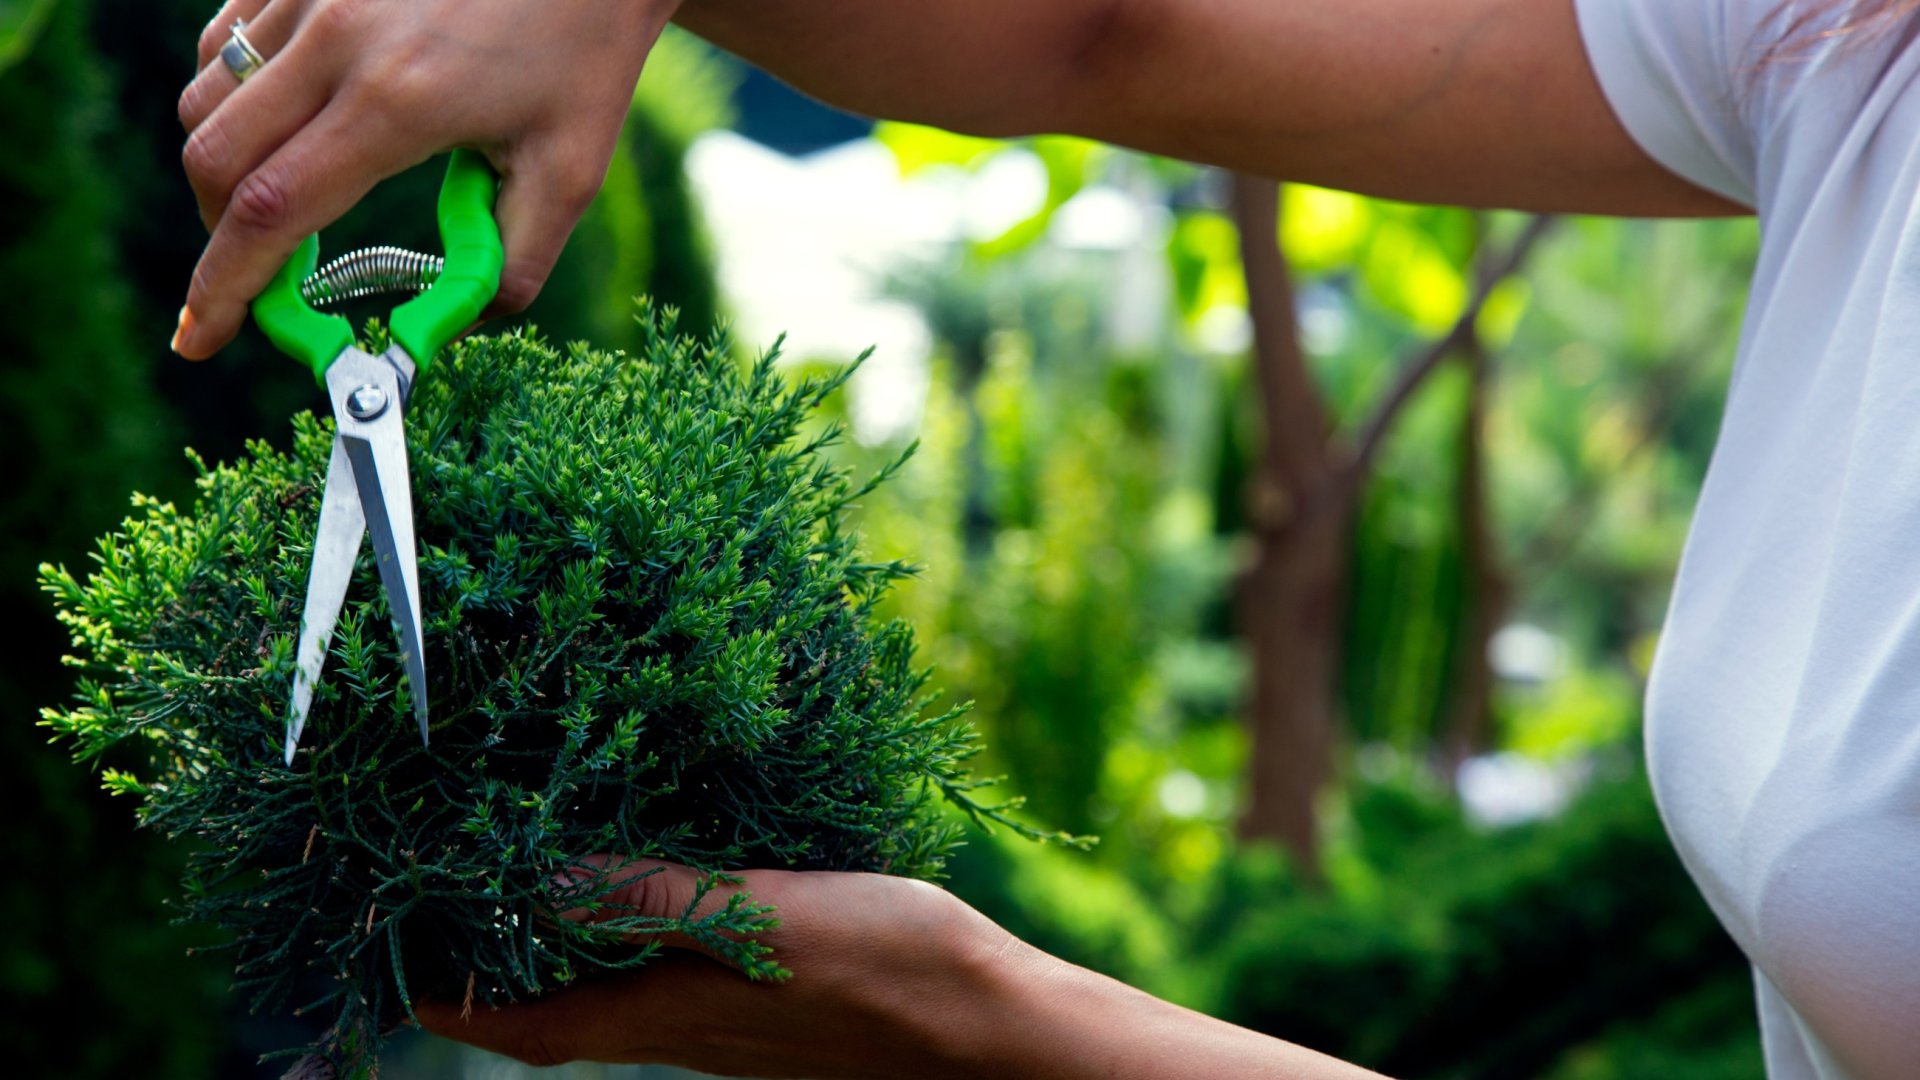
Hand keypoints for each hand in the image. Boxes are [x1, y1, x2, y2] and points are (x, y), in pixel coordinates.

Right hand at [172, 0, 680, 358]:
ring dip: (224, 170)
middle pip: (214, 161)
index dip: (224, 289)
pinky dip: (233, 101)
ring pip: (207, 100)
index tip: (198, 340)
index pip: (271, 214)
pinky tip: (288, 127)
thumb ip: (508, 269)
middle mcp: (336, 38)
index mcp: (399, 103)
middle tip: (262, 281)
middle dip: (220, 239)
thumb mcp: (568, 176)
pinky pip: (225, 44)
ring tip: (286, 204)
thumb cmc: (584, 57)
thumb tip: (442, 334)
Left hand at [415, 859, 1038, 1078]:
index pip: (521, 1022)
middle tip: (446, 905)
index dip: (444, 997)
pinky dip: (634, 935)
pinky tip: (662, 887)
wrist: (995, 1031)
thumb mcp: (765, 917)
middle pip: (553, 1012)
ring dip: (558, 948)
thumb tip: (531, 881)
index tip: (387, 959)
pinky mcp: (773, 1003)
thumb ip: (654, 898)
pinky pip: (672, 973)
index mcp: (666, 1012)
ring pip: (611, 991)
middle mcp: (682, 1026)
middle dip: (488, 970)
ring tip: (531, 882)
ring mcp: (729, 1021)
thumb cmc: (890, 968)